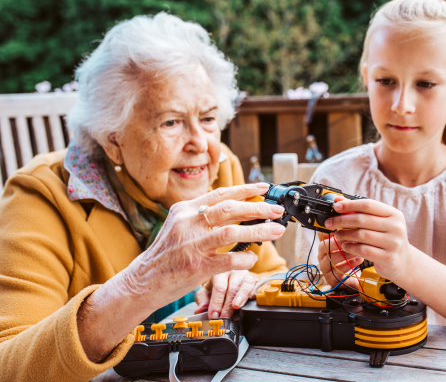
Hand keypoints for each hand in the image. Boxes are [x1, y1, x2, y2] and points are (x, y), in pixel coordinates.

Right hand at [77, 183, 285, 361]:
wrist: (143, 281)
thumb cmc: (165, 255)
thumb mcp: (179, 226)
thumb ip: (201, 216)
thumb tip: (234, 207)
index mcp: (184, 210)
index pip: (220, 194)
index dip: (245, 190)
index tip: (264, 189)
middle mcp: (188, 223)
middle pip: (230, 209)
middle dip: (258, 208)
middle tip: (277, 211)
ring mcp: (192, 245)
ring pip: (232, 232)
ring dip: (259, 231)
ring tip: (276, 231)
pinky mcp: (196, 267)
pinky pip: (228, 260)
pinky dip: (244, 258)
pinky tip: (252, 258)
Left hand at [195, 270, 257, 317]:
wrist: (232, 275)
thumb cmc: (218, 285)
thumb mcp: (207, 291)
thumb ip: (202, 300)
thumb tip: (200, 310)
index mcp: (220, 272)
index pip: (219, 287)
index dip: (216, 302)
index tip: (213, 315)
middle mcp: (234, 271)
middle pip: (232, 287)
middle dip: (227, 305)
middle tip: (224, 317)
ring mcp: (247, 275)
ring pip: (247, 283)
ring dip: (242, 297)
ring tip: (237, 307)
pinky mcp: (257, 280)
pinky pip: (258, 284)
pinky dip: (256, 291)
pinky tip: (252, 298)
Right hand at [317, 232, 361, 289]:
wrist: (354, 278)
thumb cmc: (350, 258)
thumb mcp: (347, 244)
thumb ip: (345, 232)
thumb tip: (349, 217)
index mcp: (324, 245)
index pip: (321, 235)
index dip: (331, 231)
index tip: (343, 229)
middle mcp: (322, 256)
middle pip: (323, 247)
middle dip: (338, 243)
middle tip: (351, 240)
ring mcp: (325, 268)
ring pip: (330, 259)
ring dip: (345, 254)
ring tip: (356, 251)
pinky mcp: (331, 279)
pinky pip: (337, 272)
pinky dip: (349, 265)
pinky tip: (358, 260)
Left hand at [322, 199, 411, 283]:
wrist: (404, 262)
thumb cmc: (386, 238)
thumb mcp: (378, 223)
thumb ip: (360, 211)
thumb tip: (337, 200)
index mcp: (394, 214)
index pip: (368, 205)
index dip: (350, 205)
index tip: (335, 207)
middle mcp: (396, 227)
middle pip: (362, 220)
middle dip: (342, 220)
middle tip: (329, 222)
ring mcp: (393, 243)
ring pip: (361, 235)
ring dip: (344, 234)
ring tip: (337, 235)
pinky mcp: (388, 258)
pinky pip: (363, 250)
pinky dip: (350, 247)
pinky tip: (345, 246)